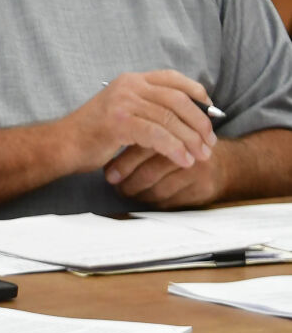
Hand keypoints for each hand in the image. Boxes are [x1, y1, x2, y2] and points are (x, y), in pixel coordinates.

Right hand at [68, 71, 216, 173]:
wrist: (62, 145)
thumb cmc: (92, 133)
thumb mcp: (122, 111)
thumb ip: (147, 107)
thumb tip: (185, 116)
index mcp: (130, 80)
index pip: (173, 79)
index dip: (197, 93)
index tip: (211, 111)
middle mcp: (127, 86)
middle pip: (177, 100)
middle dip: (200, 122)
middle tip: (210, 142)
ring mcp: (122, 103)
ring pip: (170, 119)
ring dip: (191, 140)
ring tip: (201, 156)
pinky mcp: (119, 122)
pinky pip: (157, 135)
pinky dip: (175, 149)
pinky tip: (183, 160)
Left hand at [105, 143, 228, 206]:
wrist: (226, 163)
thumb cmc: (185, 148)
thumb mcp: (166, 135)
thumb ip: (141, 137)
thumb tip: (106, 156)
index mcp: (176, 132)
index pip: (144, 149)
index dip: (123, 164)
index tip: (109, 174)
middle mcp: (189, 151)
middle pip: (150, 172)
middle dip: (128, 182)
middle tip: (115, 186)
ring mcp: (199, 171)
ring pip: (158, 189)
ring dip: (138, 194)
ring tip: (126, 191)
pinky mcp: (204, 188)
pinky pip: (171, 201)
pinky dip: (154, 201)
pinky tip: (146, 197)